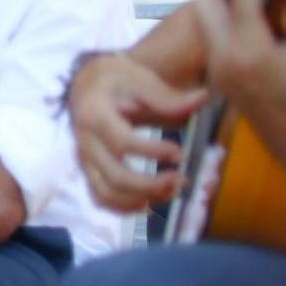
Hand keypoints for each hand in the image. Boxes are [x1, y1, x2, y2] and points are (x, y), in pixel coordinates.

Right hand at [67, 53, 201, 211]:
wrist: (86, 84)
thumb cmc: (115, 79)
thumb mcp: (139, 78)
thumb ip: (167, 96)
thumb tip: (202, 99)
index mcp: (95, 115)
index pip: (122, 142)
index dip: (153, 152)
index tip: (180, 154)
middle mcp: (84, 141)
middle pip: (115, 176)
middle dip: (152, 185)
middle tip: (181, 180)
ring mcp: (84, 159)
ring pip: (106, 194)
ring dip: (140, 200)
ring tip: (170, 192)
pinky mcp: (88, 170)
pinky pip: (100, 198)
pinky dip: (124, 208)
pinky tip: (150, 203)